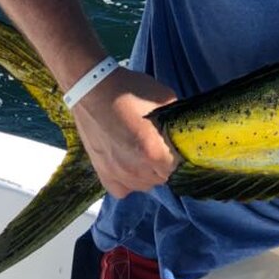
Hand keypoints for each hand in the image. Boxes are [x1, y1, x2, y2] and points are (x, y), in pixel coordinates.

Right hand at [71, 67, 180, 198]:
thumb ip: (177, 120)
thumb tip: (186, 132)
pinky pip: (123, 189)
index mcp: (153, 152)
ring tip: (146, 154)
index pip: (179, 168)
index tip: (180, 147)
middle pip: (163, 178)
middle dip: (167, 165)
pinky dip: (130, 181)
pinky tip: (131, 165)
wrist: (92, 89)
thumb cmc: (129, 91)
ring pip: (145, 185)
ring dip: (150, 173)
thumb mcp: (165, 98)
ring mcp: (117, 174)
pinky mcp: (102, 173)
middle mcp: (135, 170)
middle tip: (163, 146)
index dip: (182, 157)